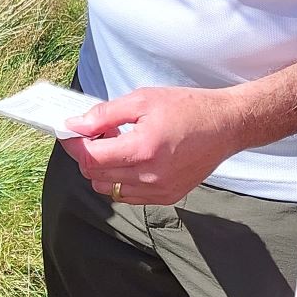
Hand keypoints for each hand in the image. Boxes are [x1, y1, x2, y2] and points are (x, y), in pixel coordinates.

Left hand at [60, 85, 247, 206]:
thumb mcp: (143, 100)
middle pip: (95, 176)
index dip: (73, 145)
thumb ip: (104, 115)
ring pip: (109, 189)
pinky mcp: (167, 196)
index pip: (90, 158)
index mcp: (143, 149)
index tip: (69, 132)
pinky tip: (132, 159)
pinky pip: (129, 195)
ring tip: (117, 146)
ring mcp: (159, 190)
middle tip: (97, 133)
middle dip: (87, 155)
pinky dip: (121, 180)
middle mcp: (150, 176)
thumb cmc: (187, 108)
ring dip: (103, 169)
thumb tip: (75, 125)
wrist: (226, 126)